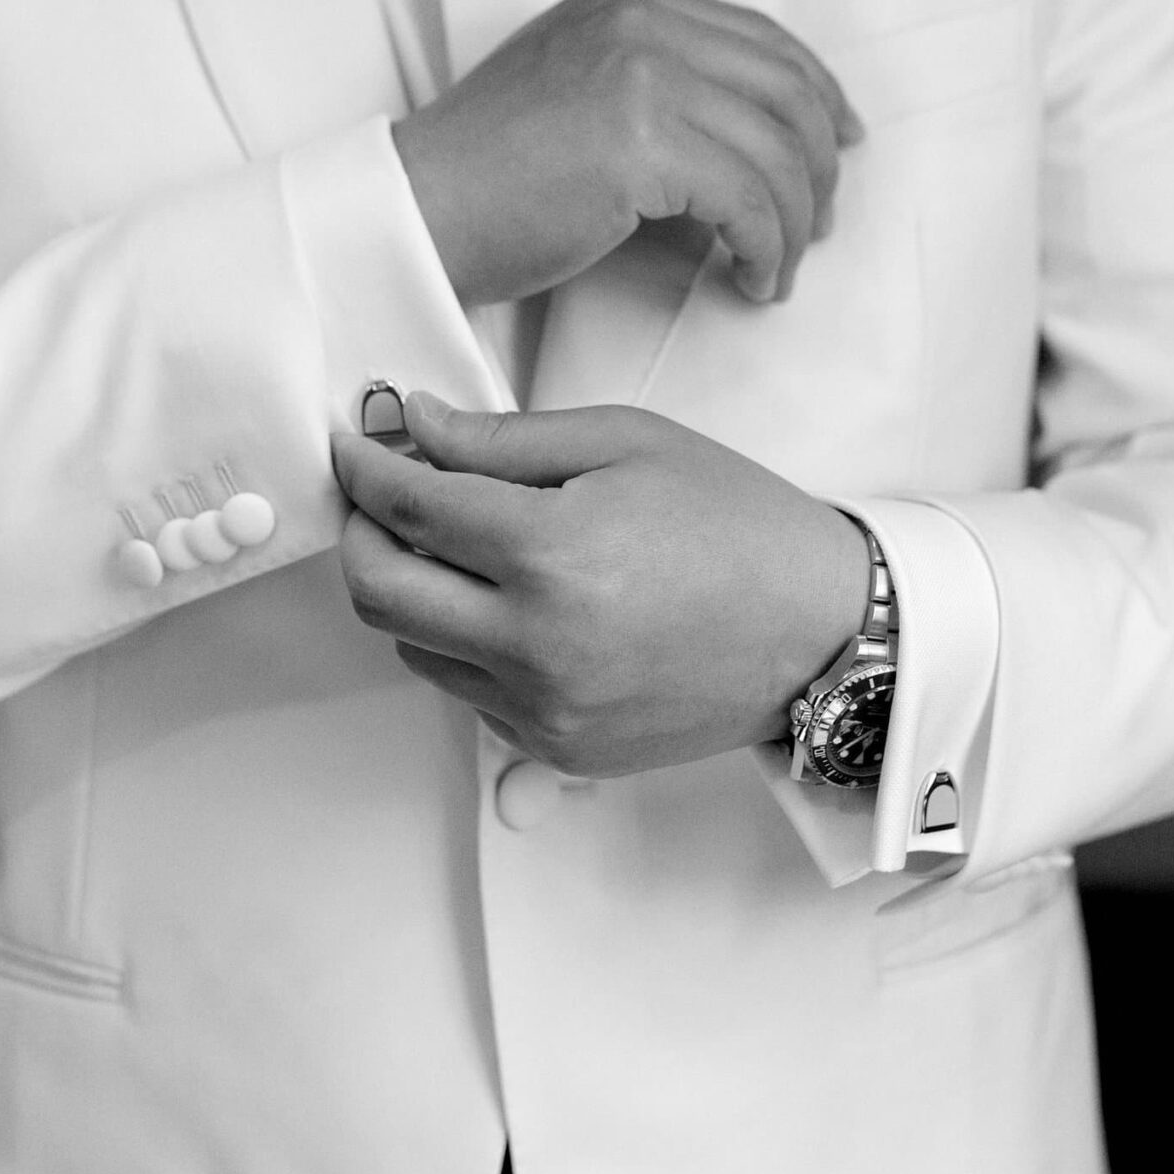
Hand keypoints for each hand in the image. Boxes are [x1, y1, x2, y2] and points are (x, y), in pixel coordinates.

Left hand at [332, 394, 870, 779]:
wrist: (820, 629)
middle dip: (361, 533)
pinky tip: (514, 603)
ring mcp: (542, 707)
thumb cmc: (733, 520)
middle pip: (376, 591)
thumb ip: (501, 439)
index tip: (352, 443)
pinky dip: (465, 641)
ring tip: (461, 545)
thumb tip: (410, 424)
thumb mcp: (623, 442)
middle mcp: (535, 643)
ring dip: (411, 588)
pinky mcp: (556, 748)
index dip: (362, 466)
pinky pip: (466, 690)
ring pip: (413, 644)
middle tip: (379, 496)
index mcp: (551, 552)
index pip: (406, 505)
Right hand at [390, 0, 861, 310]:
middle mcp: (640, 23)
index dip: (816, 94)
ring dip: (795, 222)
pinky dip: (766, 247)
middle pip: (786, 88)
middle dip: (818, 167)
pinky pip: (749, 201)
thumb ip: (653, 87)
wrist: (414, 212)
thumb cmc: (484, 178)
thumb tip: (749, 142)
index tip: (840, 145)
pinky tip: (752, 279)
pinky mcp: (641, 143)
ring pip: (777, 150)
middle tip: (818, 225)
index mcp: (625, 3)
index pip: (760, 37)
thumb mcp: (573, 91)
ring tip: (777, 268)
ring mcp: (640, 74)